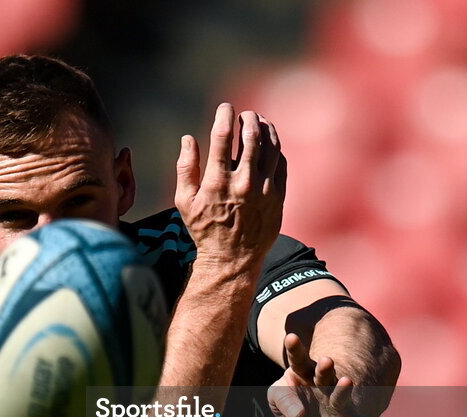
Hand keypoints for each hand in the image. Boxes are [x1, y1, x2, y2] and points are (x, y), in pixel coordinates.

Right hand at [174, 103, 286, 274]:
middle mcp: (244, 182)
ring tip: (259, 122)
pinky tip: (269, 144)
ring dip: (265, 128)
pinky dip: (275, 148)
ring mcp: (265, 189)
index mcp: (218, 181)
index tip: (225, 108)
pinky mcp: (279, 196)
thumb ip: (186, 168)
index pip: (223, 136)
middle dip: (248, 118)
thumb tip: (188, 139)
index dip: (224, 115)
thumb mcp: (185, 202)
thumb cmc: (204, 230)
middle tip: (245, 113)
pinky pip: (281, 163)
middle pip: (251, 136)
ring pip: (271, 146)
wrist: (233, 259)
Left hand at [267, 333, 381, 416]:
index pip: (298, 360)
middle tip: (326, 360)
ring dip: (343, 390)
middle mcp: (323, 385)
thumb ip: (282, 403)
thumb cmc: (293, 402)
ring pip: (339, 395)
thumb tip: (298, 415)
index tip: (291, 337)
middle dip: (324, 368)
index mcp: (304, 374)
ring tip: (347, 382)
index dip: (295, 349)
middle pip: (323, 374)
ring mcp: (336, 402)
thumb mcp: (278, 400)